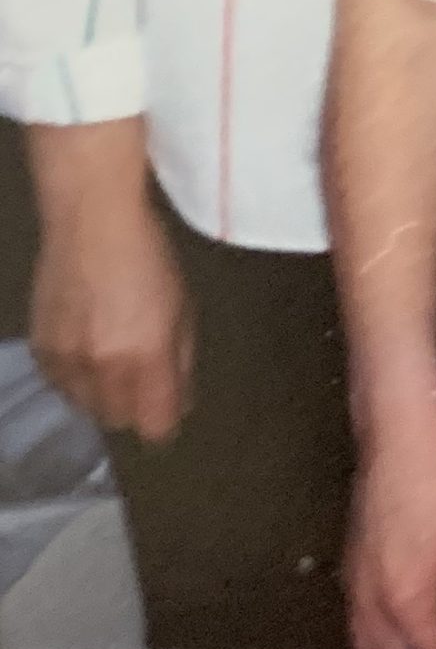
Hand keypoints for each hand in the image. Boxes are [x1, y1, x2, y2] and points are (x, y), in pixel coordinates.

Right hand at [29, 180, 193, 441]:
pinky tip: (88, 343)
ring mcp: (64, 363)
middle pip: (119, 420)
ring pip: (87, 406)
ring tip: (114, 353)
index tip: (170, 404)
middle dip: (136, 405)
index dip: (165, 419)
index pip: (154, 426)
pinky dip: (77, 376)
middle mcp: (100, 368)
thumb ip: (182, 361)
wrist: (90, 222)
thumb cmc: (150, 256)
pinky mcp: (39, 352)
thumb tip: (182, 401)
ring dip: (104, 392)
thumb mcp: (183, 306)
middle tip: (145, 371)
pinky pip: (62, 385)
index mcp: (144, 356)